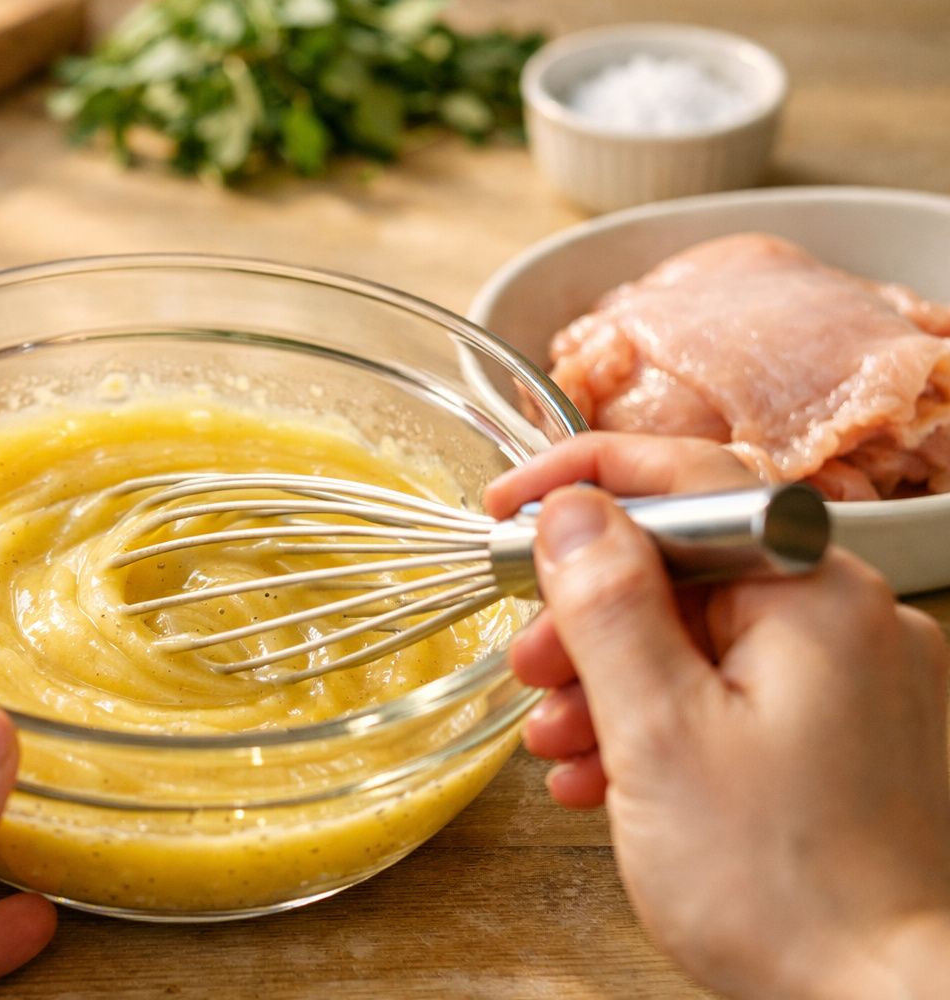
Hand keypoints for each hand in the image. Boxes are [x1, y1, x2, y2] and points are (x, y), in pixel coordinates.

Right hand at [484, 433, 949, 999]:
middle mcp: (848, 618)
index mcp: (811, 593)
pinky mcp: (851, 735)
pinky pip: (738, 693)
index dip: (578, 480)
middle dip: (587, 615)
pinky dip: (666, 719)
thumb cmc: (783, 883)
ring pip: (704, 636)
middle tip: (528, 665)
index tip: (504, 510)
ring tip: (559, 743)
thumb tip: (571, 512)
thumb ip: (607, 606)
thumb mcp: (658, 732)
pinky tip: (611, 774)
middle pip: (687, 565)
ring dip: (614, 680)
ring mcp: (857, 679)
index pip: (686, 478)